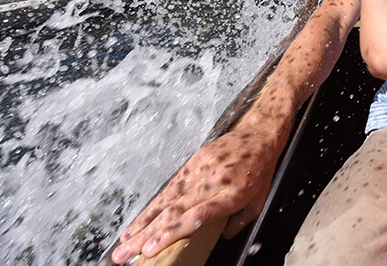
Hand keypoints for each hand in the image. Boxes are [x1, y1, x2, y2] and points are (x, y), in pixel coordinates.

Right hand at [110, 125, 279, 262]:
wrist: (259, 134)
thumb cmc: (261, 170)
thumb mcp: (259, 202)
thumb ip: (239, 222)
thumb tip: (221, 237)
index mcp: (232, 194)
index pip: (196, 217)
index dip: (172, 233)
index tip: (151, 249)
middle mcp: (213, 182)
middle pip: (175, 211)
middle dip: (147, 234)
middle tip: (125, 253)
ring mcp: (201, 169)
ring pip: (168, 199)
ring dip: (143, 222)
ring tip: (125, 240)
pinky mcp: (194, 160)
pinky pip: (171, 185)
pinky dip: (154, 204)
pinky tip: (140, 218)